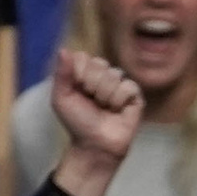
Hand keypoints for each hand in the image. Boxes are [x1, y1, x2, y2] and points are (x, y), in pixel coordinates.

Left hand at [45, 49, 142, 195]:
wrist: (95, 145)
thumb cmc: (78, 123)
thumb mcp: (61, 99)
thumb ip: (62, 74)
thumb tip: (64, 50)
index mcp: (84, 72)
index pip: (82, 57)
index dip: (78, 75)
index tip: (77, 92)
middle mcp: (103, 75)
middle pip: (99, 63)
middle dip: (92, 86)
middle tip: (92, 102)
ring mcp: (120, 84)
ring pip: (114, 75)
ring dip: (105, 96)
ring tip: (104, 109)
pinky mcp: (135, 96)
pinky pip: (128, 87)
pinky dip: (119, 101)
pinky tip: (117, 111)